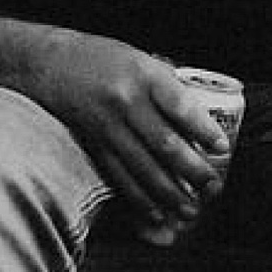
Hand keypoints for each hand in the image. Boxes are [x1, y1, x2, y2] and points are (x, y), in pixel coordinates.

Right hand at [31, 36, 232, 234]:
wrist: (50, 63)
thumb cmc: (104, 59)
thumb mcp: (141, 59)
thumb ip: (168, 86)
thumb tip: (200, 121)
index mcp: (144, 74)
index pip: (179, 105)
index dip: (202, 129)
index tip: (222, 148)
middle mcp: (126, 101)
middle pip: (165, 143)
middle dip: (193, 170)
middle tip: (213, 188)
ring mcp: (107, 125)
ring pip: (143, 166)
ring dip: (170, 193)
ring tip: (191, 211)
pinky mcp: (93, 144)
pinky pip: (119, 176)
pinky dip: (140, 198)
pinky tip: (157, 213)